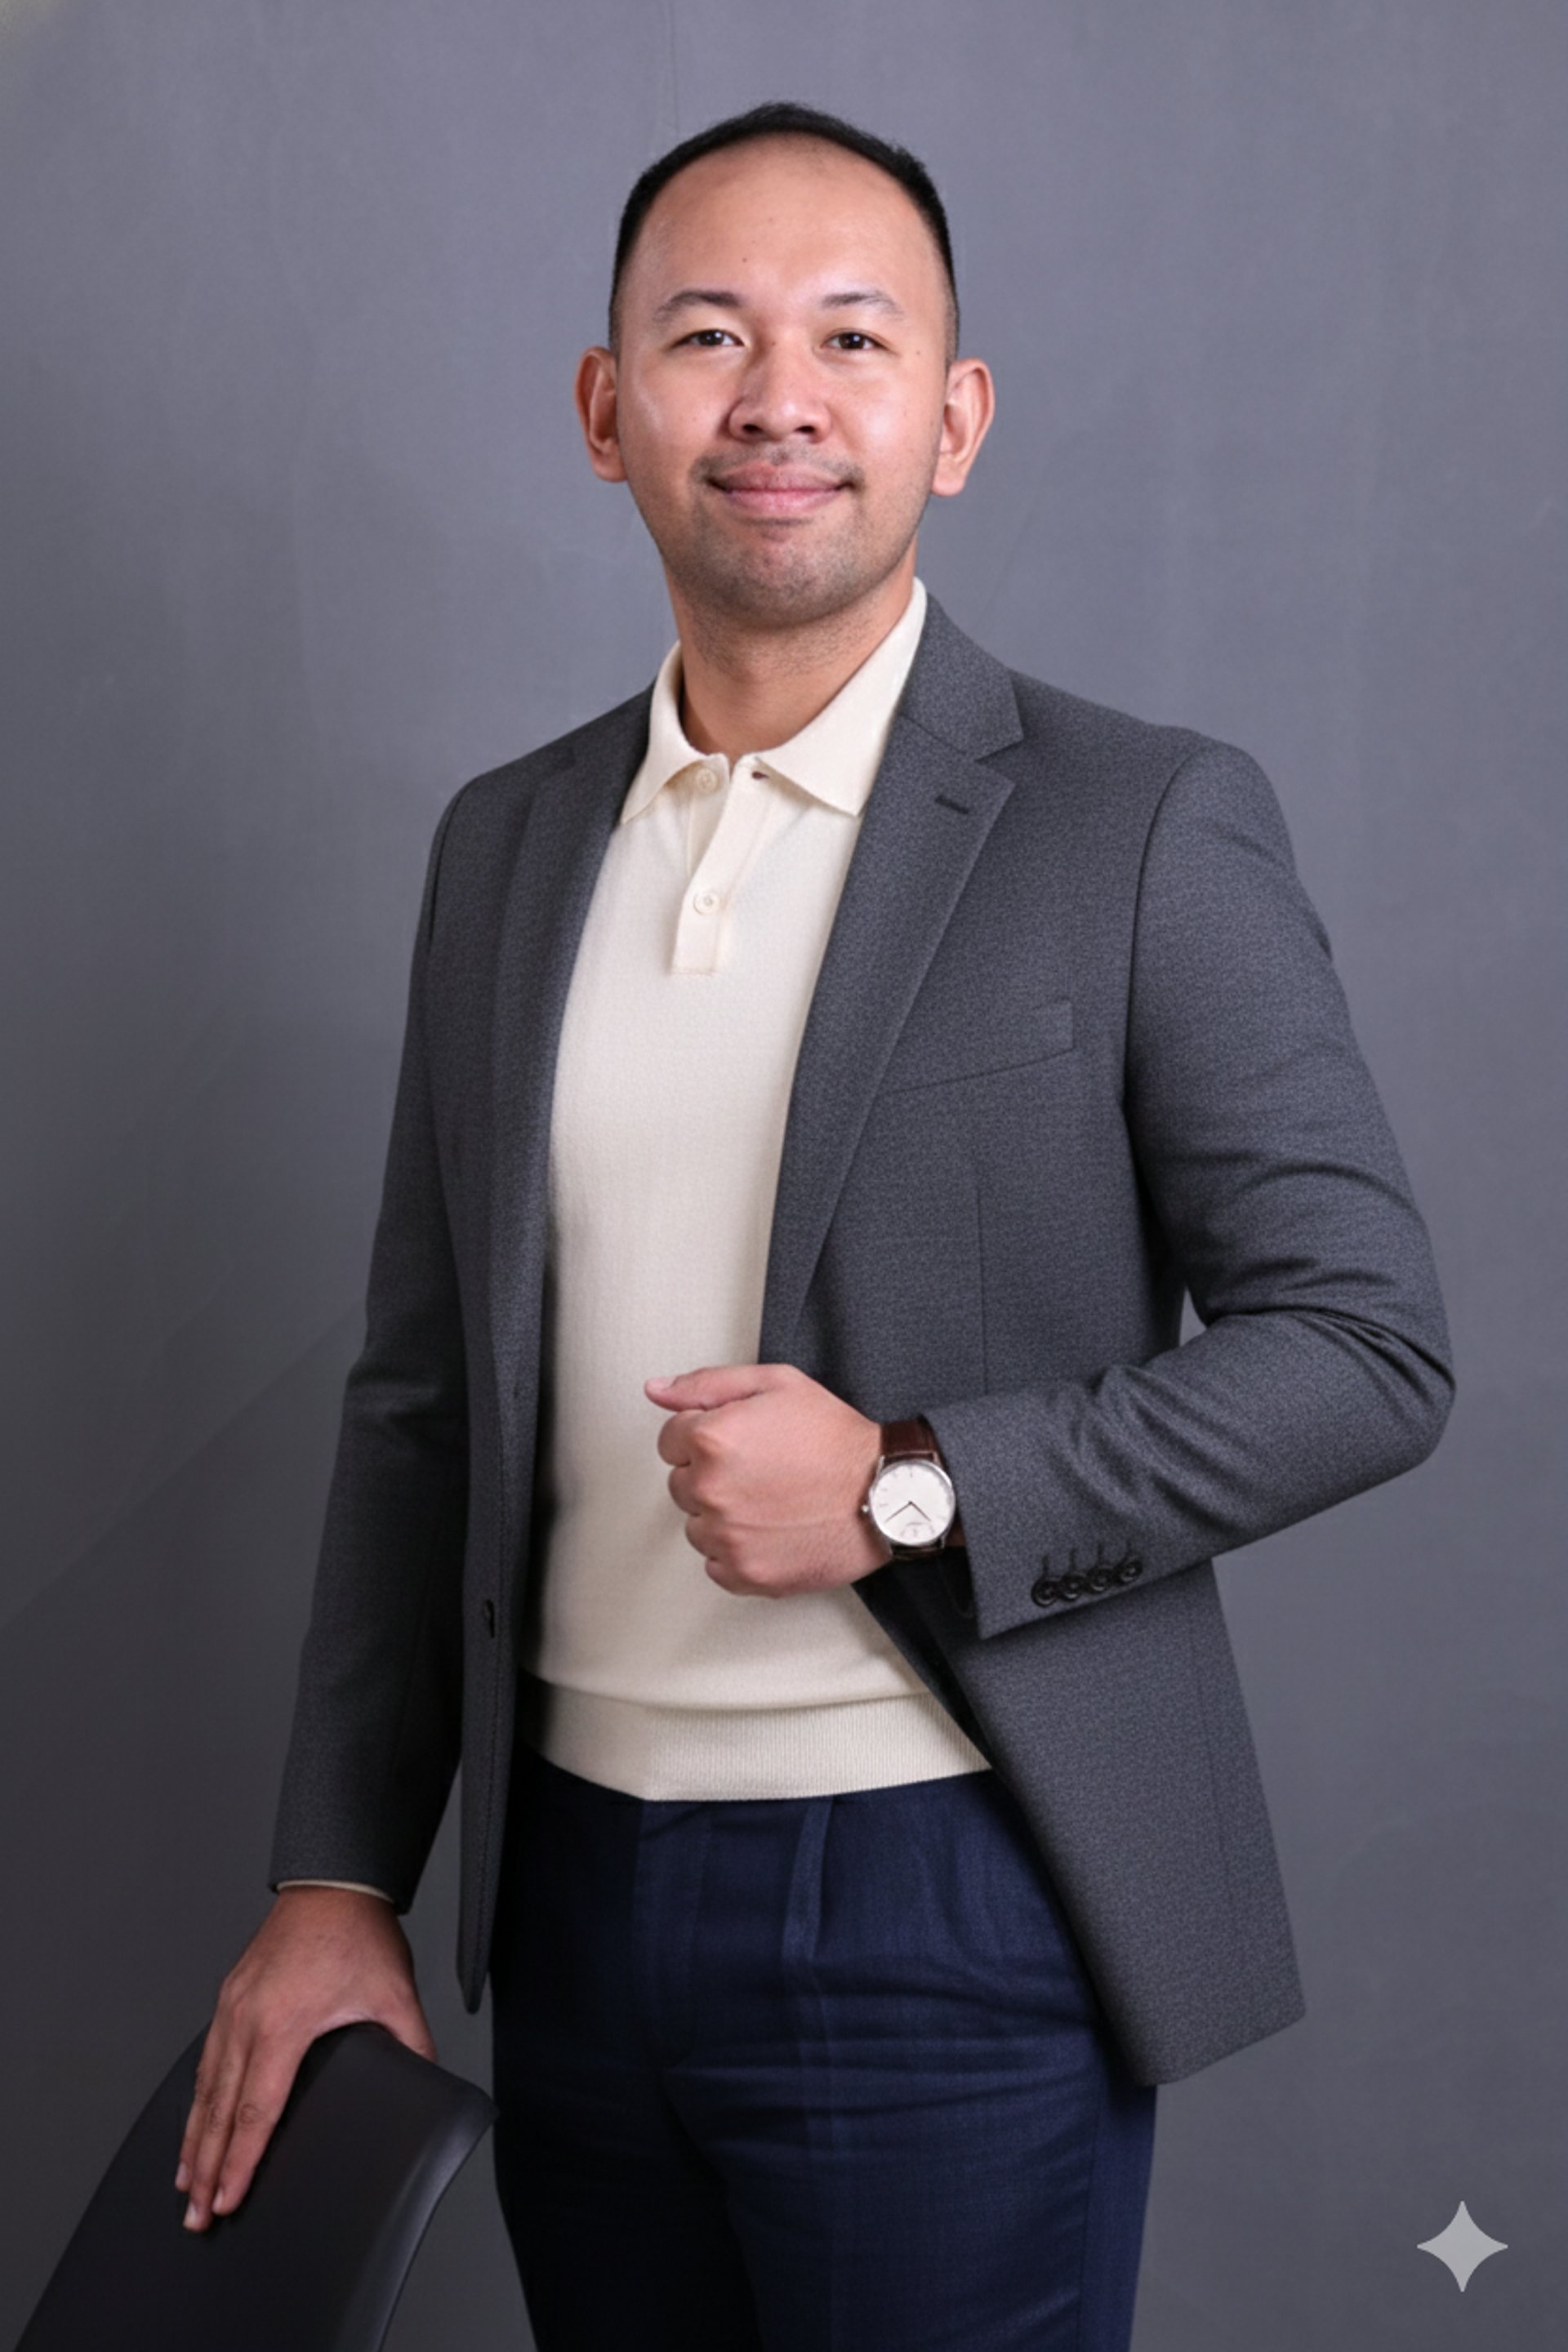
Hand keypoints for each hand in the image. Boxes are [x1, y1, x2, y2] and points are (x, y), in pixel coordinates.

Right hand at [175, 1887, 433, 2231]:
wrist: (334, 1880)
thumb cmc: (362, 1933)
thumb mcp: (395, 1993)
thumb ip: (413, 2044)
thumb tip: (431, 2085)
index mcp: (284, 2024)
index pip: (257, 2111)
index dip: (241, 2163)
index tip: (228, 2201)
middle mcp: (247, 2018)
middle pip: (219, 2110)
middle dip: (207, 2168)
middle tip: (197, 2215)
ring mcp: (232, 2005)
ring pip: (204, 2087)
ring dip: (193, 2139)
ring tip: (187, 2183)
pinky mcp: (229, 1995)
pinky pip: (206, 2057)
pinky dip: (196, 2097)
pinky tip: (193, 2122)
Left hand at [644, 1361, 892, 1596]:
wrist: (886, 1492)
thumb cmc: (836, 1439)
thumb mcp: (776, 1385)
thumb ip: (706, 1384)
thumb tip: (656, 1391)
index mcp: (711, 1439)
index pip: (670, 1439)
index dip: (706, 1435)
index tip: (741, 1441)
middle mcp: (711, 1490)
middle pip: (680, 1484)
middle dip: (711, 1474)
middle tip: (762, 1469)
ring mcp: (727, 1538)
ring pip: (696, 1526)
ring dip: (722, 1515)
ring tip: (771, 1500)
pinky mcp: (746, 1574)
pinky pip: (716, 1564)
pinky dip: (738, 1551)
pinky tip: (771, 1529)